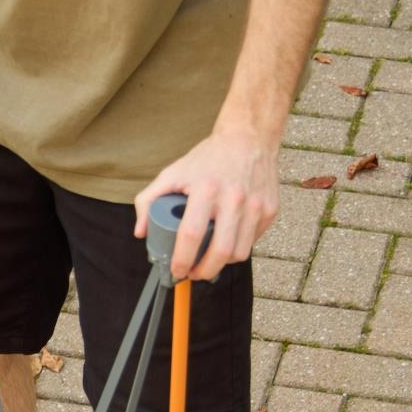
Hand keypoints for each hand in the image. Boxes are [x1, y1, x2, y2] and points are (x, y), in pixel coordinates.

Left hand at [133, 128, 279, 281]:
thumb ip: (148, 201)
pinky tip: (226, 242)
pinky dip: (238, 248)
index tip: (176, 270)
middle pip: (220, 251)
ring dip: (222, 265)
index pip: (192, 235)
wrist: (248, 137)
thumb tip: (140, 233)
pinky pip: (252, 241)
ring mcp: (256, 204)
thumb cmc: (207, 160)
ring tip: (209, 262)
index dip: (182, 260)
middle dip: (203, 272)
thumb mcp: (172, 173)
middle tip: (193, 274)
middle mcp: (234, 197)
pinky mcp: (270, 209)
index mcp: (206, 189)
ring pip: (240, 253)